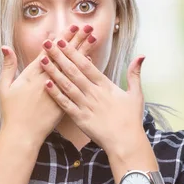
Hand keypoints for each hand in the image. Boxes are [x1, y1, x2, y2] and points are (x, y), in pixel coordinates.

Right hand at [0, 25, 83, 144]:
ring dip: (83, 51)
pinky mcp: (64, 101)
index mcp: (32, 74)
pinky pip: (76, 82)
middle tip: (88, 27)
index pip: (50, 52)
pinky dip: (83, 72)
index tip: (72, 27)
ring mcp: (57, 90)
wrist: (22, 134)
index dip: (62, 38)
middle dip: (76, 40)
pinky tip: (91, 62)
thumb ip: (8, 66)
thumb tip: (5, 47)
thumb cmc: (12, 112)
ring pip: (72, 67)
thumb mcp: (4, 87)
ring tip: (93, 39)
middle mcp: (47, 79)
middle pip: (64, 56)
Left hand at [42, 27, 146, 154]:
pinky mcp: (80, 119)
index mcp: (106, 86)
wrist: (126, 142)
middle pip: (73, 71)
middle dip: (59, 56)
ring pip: (67, 85)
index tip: (63, 42)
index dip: (73, 52)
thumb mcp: (136, 94)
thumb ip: (135, 74)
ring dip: (54, 72)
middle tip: (47, 43)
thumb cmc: (131, 119)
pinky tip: (46, 84)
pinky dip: (56, 94)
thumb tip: (141, 56)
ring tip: (42, 60)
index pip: (87, 65)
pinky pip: (65, 104)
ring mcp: (86, 106)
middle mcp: (94, 93)